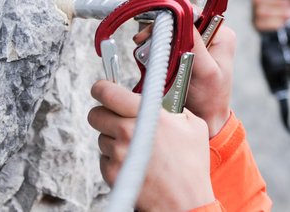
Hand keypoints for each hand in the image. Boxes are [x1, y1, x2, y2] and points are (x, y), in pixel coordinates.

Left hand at [87, 80, 214, 210]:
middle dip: (105, 114)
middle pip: (96, 115)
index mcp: (147, 114)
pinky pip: (104, 158)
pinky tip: (135, 162)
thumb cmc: (191, 164)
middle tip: (118, 118)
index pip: (108, 93)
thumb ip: (173, 108)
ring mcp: (117, 154)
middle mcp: (128, 131)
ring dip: (113, 139)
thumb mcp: (193, 125)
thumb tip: (160, 100)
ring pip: (100, 137)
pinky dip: (115, 159)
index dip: (102, 88)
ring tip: (136, 146)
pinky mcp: (111, 173)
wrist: (184, 201)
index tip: (102, 88)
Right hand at [133, 23, 235, 136]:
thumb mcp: (206, 71)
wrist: (205, 119)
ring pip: (172, 31)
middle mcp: (210, 35)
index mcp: (221, 34)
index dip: (175, 15)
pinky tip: (149, 57)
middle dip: (162, 30)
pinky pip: (168, 44)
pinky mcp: (185, 53)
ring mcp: (197, 44)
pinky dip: (157, 49)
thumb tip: (185, 18)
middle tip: (145, 40)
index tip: (158, 25)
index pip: (196, 13)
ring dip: (157, 40)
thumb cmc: (211, 99)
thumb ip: (196, 45)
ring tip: (145, 50)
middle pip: (180, 20)